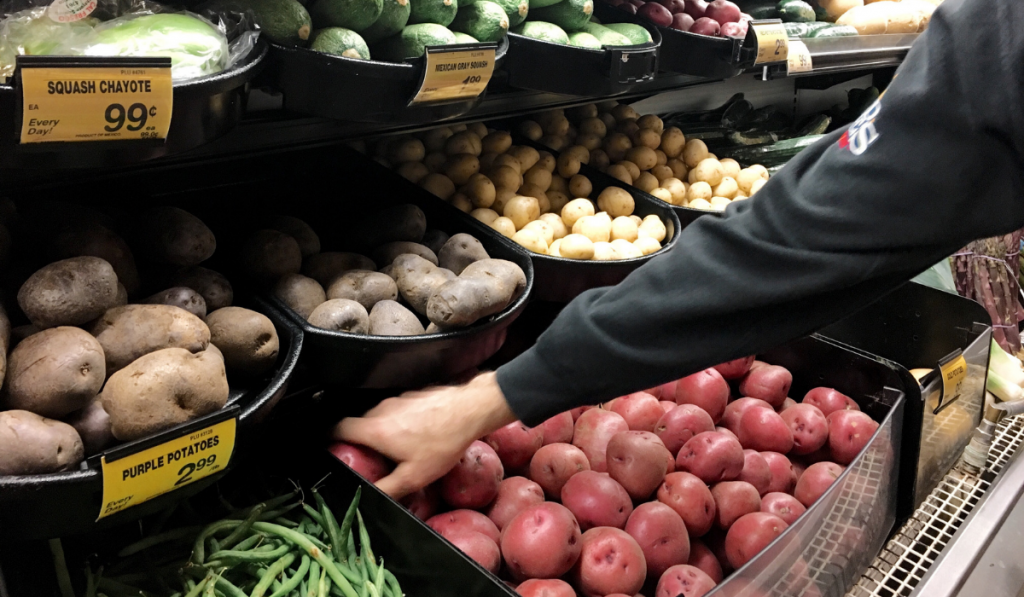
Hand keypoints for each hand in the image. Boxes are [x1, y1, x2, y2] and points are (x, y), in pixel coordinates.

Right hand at [332, 372, 516, 498]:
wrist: (470, 411)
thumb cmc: (443, 442)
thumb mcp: (414, 476)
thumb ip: (389, 488)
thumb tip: (373, 497)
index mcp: (374, 429)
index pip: (337, 428)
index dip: (329, 438)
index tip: (330, 448)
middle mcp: (381, 410)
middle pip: (359, 423)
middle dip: (359, 440)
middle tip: (368, 457)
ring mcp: (398, 399)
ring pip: (380, 416)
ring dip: (382, 431)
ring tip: (397, 449)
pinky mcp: (414, 395)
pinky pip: (398, 410)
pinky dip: (400, 421)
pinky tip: (417, 434)